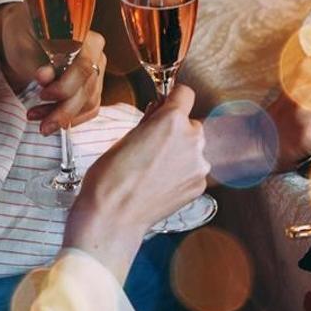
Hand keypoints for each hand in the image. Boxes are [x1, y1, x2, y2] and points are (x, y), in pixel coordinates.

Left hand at [30, 31, 107, 135]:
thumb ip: (37, 60)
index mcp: (87, 39)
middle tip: (39, 121)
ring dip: (63, 116)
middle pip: (88, 88)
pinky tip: (51, 121)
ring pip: (89, 102)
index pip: (85, 66)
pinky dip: (72, 119)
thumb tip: (45, 77)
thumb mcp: (26, 42)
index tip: (42, 94)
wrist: (29, 36)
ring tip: (36, 117)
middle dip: (64, 109)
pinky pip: (90, 108)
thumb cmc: (25, 34)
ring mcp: (98, 73)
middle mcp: (98, 56)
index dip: (66, 85)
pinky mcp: (93, 87)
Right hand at [65, 85, 207, 279]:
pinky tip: (161, 183)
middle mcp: (193, 139)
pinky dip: (182, 173)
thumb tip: (160, 110)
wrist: (113, 217)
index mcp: (172, 121)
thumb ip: (150, 121)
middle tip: (152, 146)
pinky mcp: (200, 185)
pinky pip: (194, 170)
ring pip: (195, 148)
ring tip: (154, 169)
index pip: (185, 94)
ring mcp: (200, 164)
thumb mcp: (125, 137)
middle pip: (191, 124)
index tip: (167, 103)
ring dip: (180, 153)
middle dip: (176, 131)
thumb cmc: (110, 178)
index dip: (173, 98)